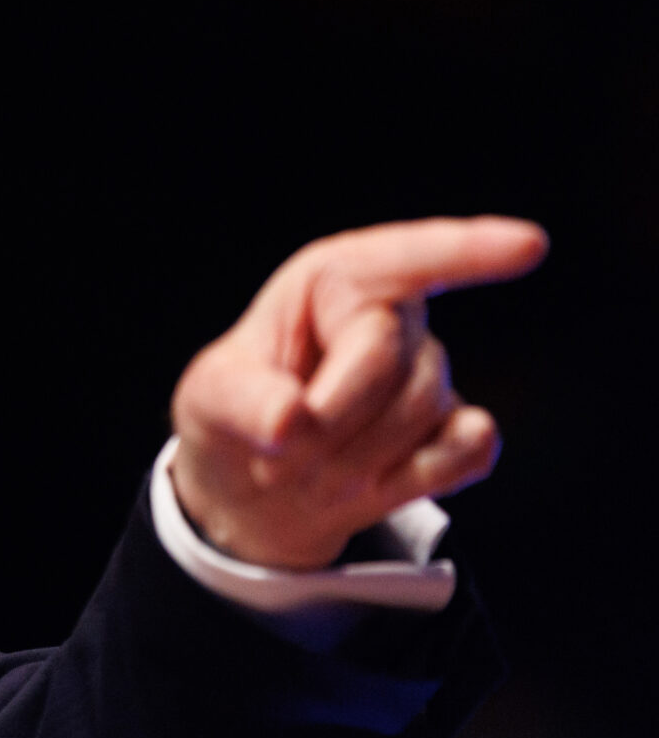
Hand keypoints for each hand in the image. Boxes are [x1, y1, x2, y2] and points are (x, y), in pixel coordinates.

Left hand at [169, 217, 547, 569]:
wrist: (252, 493)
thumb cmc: (232, 418)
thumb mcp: (207, 399)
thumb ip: (242, 402)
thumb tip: (292, 422)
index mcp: (333, 281)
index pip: (406, 257)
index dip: (467, 251)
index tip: (529, 244)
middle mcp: (393, 317)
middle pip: (387, 361)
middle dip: (328, 420)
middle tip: (275, 458)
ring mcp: (431, 375)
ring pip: (421, 413)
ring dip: (353, 461)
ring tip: (308, 471)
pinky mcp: (456, 433)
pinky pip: (468, 452)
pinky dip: (413, 480)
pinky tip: (375, 481)